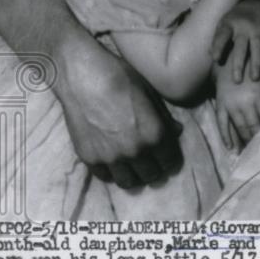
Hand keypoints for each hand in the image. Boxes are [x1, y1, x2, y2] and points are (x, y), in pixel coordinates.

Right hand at [56, 34, 183, 187]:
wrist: (82, 76)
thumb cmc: (120, 77)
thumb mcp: (149, 93)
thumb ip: (164, 117)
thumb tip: (176, 131)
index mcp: (155, 135)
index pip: (170, 162)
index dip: (170, 159)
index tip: (166, 155)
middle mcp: (135, 151)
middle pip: (151, 175)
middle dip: (154, 168)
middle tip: (150, 161)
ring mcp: (110, 158)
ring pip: (128, 182)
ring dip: (133, 175)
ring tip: (132, 165)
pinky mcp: (89, 158)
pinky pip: (105, 176)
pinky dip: (111, 172)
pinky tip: (113, 160)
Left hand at [210, 0, 259, 81]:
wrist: (255, 6)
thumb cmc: (234, 20)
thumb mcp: (223, 24)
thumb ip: (218, 39)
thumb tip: (211, 56)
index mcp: (229, 24)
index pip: (223, 35)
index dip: (218, 46)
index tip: (215, 58)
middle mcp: (244, 27)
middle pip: (241, 46)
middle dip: (239, 63)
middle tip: (236, 80)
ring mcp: (258, 30)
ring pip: (258, 48)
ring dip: (256, 64)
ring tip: (254, 79)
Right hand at [215, 66, 259, 150]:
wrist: (231, 58)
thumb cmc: (254, 68)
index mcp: (258, 97)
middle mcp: (244, 103)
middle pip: (253, 126)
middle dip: (259, 141)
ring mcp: (231, 105)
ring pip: (239, 127)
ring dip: (245, 141)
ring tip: (250, 155)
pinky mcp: (221, 105)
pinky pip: (222, 124)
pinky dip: (226, 137)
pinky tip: (231, 149)